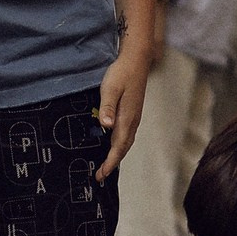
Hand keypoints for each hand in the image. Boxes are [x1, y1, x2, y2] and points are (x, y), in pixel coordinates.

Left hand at [93, 47, 150, 181]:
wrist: (136, 60)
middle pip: (123, 148)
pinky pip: (126, 134)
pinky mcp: (132, 112)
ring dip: (116, 155)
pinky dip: (119, 145)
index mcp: (127, 118)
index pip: (118, 146)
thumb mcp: (111, 89)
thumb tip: (106, 126)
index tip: (101, 174)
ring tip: (106, 165)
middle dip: (112, 163)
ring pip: (125, 142)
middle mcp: (132, 120)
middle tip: (100, 175)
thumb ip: (107, 107)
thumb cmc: (122, 73)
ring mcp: (134, 117)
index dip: (110, 162)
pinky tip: (112, 145)